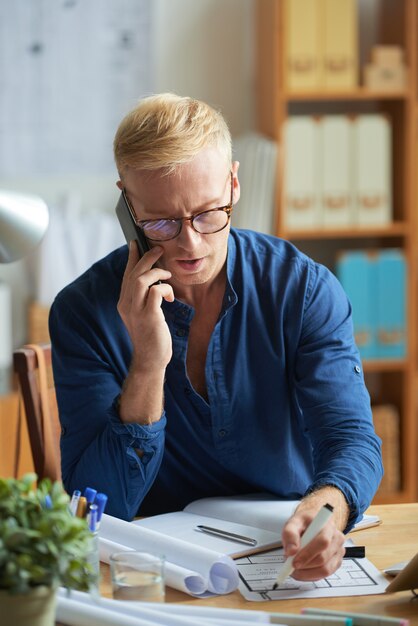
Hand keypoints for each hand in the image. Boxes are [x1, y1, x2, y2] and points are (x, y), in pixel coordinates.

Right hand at [117, 242, 173, 371]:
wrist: (150, 360)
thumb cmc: (151, 336)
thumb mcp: (143, 314)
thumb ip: (144, 298)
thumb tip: (153, 281)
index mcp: (124, 302)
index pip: (126, 274)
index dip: (132, 258)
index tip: (135, 244)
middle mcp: (126, 304)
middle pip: (134, 273)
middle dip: (147, 258)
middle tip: (159, 249)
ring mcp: (136, 310)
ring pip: (141, 279)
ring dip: (156, 272)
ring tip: (167, 274)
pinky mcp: (149, 316)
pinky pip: (156, 291)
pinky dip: (164, 289)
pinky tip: (170, 297)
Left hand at [281, 504, 345, 581]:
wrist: (312, 524)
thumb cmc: (304, 523)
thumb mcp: (293, 522)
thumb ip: (290, 534)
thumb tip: (291, 551)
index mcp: (328, 526)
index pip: (323, 542)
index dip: (308, 554)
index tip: (294, 562)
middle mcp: (337, 539)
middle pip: (323, 559)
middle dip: (304, 565)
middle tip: (290, 565)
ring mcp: (339, 552)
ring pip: (325, 570)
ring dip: (307, 573)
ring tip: (294, 568)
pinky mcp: (337, 562)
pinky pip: (324, 575)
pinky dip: (310, 576)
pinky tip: (302, 570)